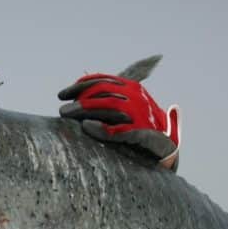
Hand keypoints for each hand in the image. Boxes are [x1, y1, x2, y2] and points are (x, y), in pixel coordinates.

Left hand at [58, 74, 179, 169]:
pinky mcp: (144, 132)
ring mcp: (141, 113)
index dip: (80, 86)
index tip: (62, 95)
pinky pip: (121, 130)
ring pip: (110, 106)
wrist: (165, 147)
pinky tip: (87, 127)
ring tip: (68, 116)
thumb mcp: (125, 110)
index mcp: (132, 87)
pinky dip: (104, 128)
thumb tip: (76, 96)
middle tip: (62, 110)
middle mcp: (136, 97)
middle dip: (80, 100)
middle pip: (103, 92)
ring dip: (86, 109)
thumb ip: (107, 100)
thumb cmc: (140, 127)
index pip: (102, 81)